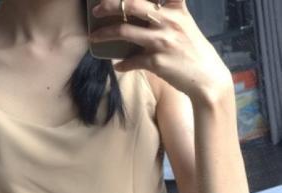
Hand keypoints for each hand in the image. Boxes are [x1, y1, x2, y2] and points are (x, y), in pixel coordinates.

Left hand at [89, 0, 231, 100]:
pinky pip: (130, 61)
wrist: (206, 77)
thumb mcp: (184, 26)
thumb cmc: (193, 51)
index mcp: (176, 9)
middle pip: (132, 5)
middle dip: (110, 5)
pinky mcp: (156, 62)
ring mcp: (161, 41)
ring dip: (105, 34)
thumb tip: (138, 20)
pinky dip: (122, 64)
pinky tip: (118, 66)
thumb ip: (166, 17)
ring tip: (94, 37)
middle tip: (97, 11)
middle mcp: (168, 21)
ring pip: (125, 32)